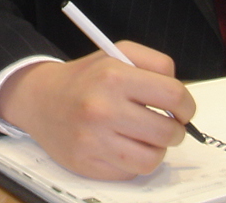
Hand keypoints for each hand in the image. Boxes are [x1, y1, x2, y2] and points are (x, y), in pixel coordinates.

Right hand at [0, 42, 193, 179]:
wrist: (38, 98)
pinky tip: (122, 146)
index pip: (174, 96)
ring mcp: (93, 140)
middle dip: (174, 130)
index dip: (186, 105)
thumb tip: (181, 99)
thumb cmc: (85, 77)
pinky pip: (131, 172)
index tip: (182, 110)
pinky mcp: (87, 163)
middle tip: (164, 125)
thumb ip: (154, 64)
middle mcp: (102, 108)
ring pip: (153, 159)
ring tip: (144, 137)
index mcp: (113, 76)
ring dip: (155, 149)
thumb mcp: (116, 53)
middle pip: (168, 132)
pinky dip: (133, 162)